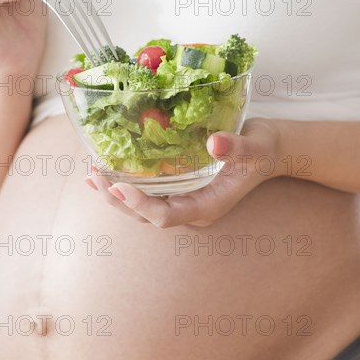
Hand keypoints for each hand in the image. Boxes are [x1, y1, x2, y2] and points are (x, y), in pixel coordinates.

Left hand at [85, 119, 279, 227]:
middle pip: (147, 216)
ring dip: (116, 195)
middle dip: (119, 200)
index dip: (141, 205)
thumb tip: (214, 143)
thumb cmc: (263, 149)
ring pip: (143, 208)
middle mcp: (191, 208)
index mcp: (207, 206)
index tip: (119, 185)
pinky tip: (105, 173)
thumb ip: (237, 147)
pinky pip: (147, 193)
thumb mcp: (256, 146)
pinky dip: (125, 185)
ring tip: (92, 176)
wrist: (267, 151)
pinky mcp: (178, 188)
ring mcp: (184, 200)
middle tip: (95, 177)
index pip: (167, 216)